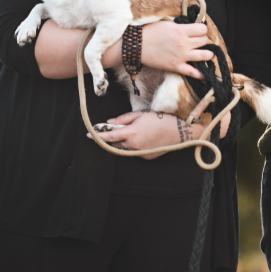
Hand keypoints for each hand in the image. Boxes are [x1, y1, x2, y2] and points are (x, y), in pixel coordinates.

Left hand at [88, 109, 231, 159]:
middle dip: (115, 136)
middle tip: (120, 128)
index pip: (109, 136)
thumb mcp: (142, 114)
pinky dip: (136, 144)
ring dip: (126, 141)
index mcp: (131, 133)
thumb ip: (124, 119)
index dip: (98, 135)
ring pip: (126, 147)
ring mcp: (140, 153)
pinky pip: (136, 151)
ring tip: (139, 131)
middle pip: (117, 143)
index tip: (89, 134)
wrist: (181, 131)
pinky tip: (147, 137)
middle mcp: (133, 146)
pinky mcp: (146, 157)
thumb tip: (111, 122)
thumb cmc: (162, 119)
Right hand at [140, 21, 213, 78]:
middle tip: (199, 41)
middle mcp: (184, 43)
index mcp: (181, 31)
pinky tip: (206, 74)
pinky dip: (202, 74)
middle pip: (205, 41)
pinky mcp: (176, 67)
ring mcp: (181, 56)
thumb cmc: (150, 32)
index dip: (203, 30)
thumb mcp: (168, 23)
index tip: (199, 31)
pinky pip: (193, 72)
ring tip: (207, 54)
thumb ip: (181, 26)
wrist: (136, 46)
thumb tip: (192, 27)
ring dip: (208, 54)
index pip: (203, 29)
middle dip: (204, 40)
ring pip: (205, 56)